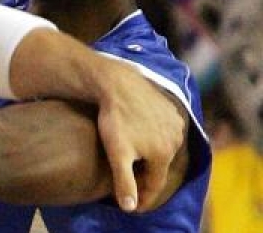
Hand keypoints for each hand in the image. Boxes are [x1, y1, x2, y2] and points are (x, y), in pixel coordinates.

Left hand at [95, 61, 186, 212]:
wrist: (118, 83)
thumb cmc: (116, 119)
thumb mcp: (117, 153)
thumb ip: (124, 181)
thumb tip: (130, 208)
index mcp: (163, 154)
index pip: (155, 184)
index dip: (144, 196)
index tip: (135, 206)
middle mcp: (176, 141)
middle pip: (160, 166)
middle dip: (148, 177)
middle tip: (133, 184)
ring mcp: (176, 123)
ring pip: (165, 148)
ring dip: (153, 157)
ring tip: (138, 162)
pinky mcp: (172, 108)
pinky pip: (165, 131)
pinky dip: (156, 139)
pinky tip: (143, 138)